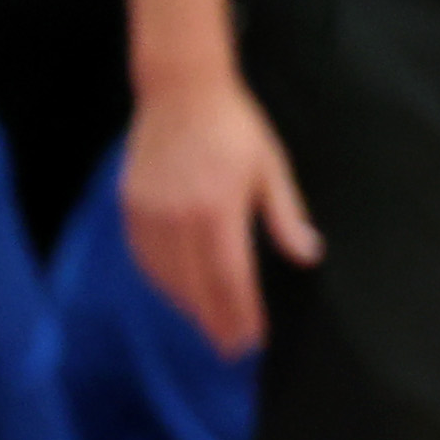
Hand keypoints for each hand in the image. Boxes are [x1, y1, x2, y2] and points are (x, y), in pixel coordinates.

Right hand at [124, 72, 318, 357]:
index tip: (252, 339)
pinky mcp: (130, 205)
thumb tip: (308, 255)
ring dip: (187, 305)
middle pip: (196, 285)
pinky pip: (143, 256)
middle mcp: (179, 216)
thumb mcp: (271, 167)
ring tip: (207, 325)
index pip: (230, 277)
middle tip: (231, 348)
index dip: (241, 313)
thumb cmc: (235, 127)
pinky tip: (176, 292)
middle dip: (215, 320)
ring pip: (166, 275)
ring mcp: (150, 212)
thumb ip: (286, 216)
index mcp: (218, 208)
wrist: (181, 90)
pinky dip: (160, 281)